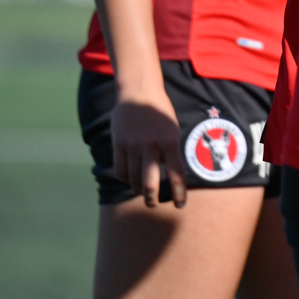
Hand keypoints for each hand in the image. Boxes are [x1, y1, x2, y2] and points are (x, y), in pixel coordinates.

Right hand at [110, 86, 187, 207]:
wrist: (139, 92)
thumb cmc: (161, 113)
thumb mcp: (173, 130)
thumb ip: (171, 152)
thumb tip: (172, 176)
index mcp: (170, 141)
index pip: (177, 174)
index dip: (179, 193)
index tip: (180, 205)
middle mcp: (152, 145)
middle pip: (150, 184)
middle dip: (152, 199)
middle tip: (154, 204)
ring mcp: (133, 145)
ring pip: (133, 180)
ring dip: (138, 190)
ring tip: (143, 192)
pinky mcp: (118, 144)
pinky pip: (120, 170)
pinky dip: (125, 179)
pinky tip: (130, 179)